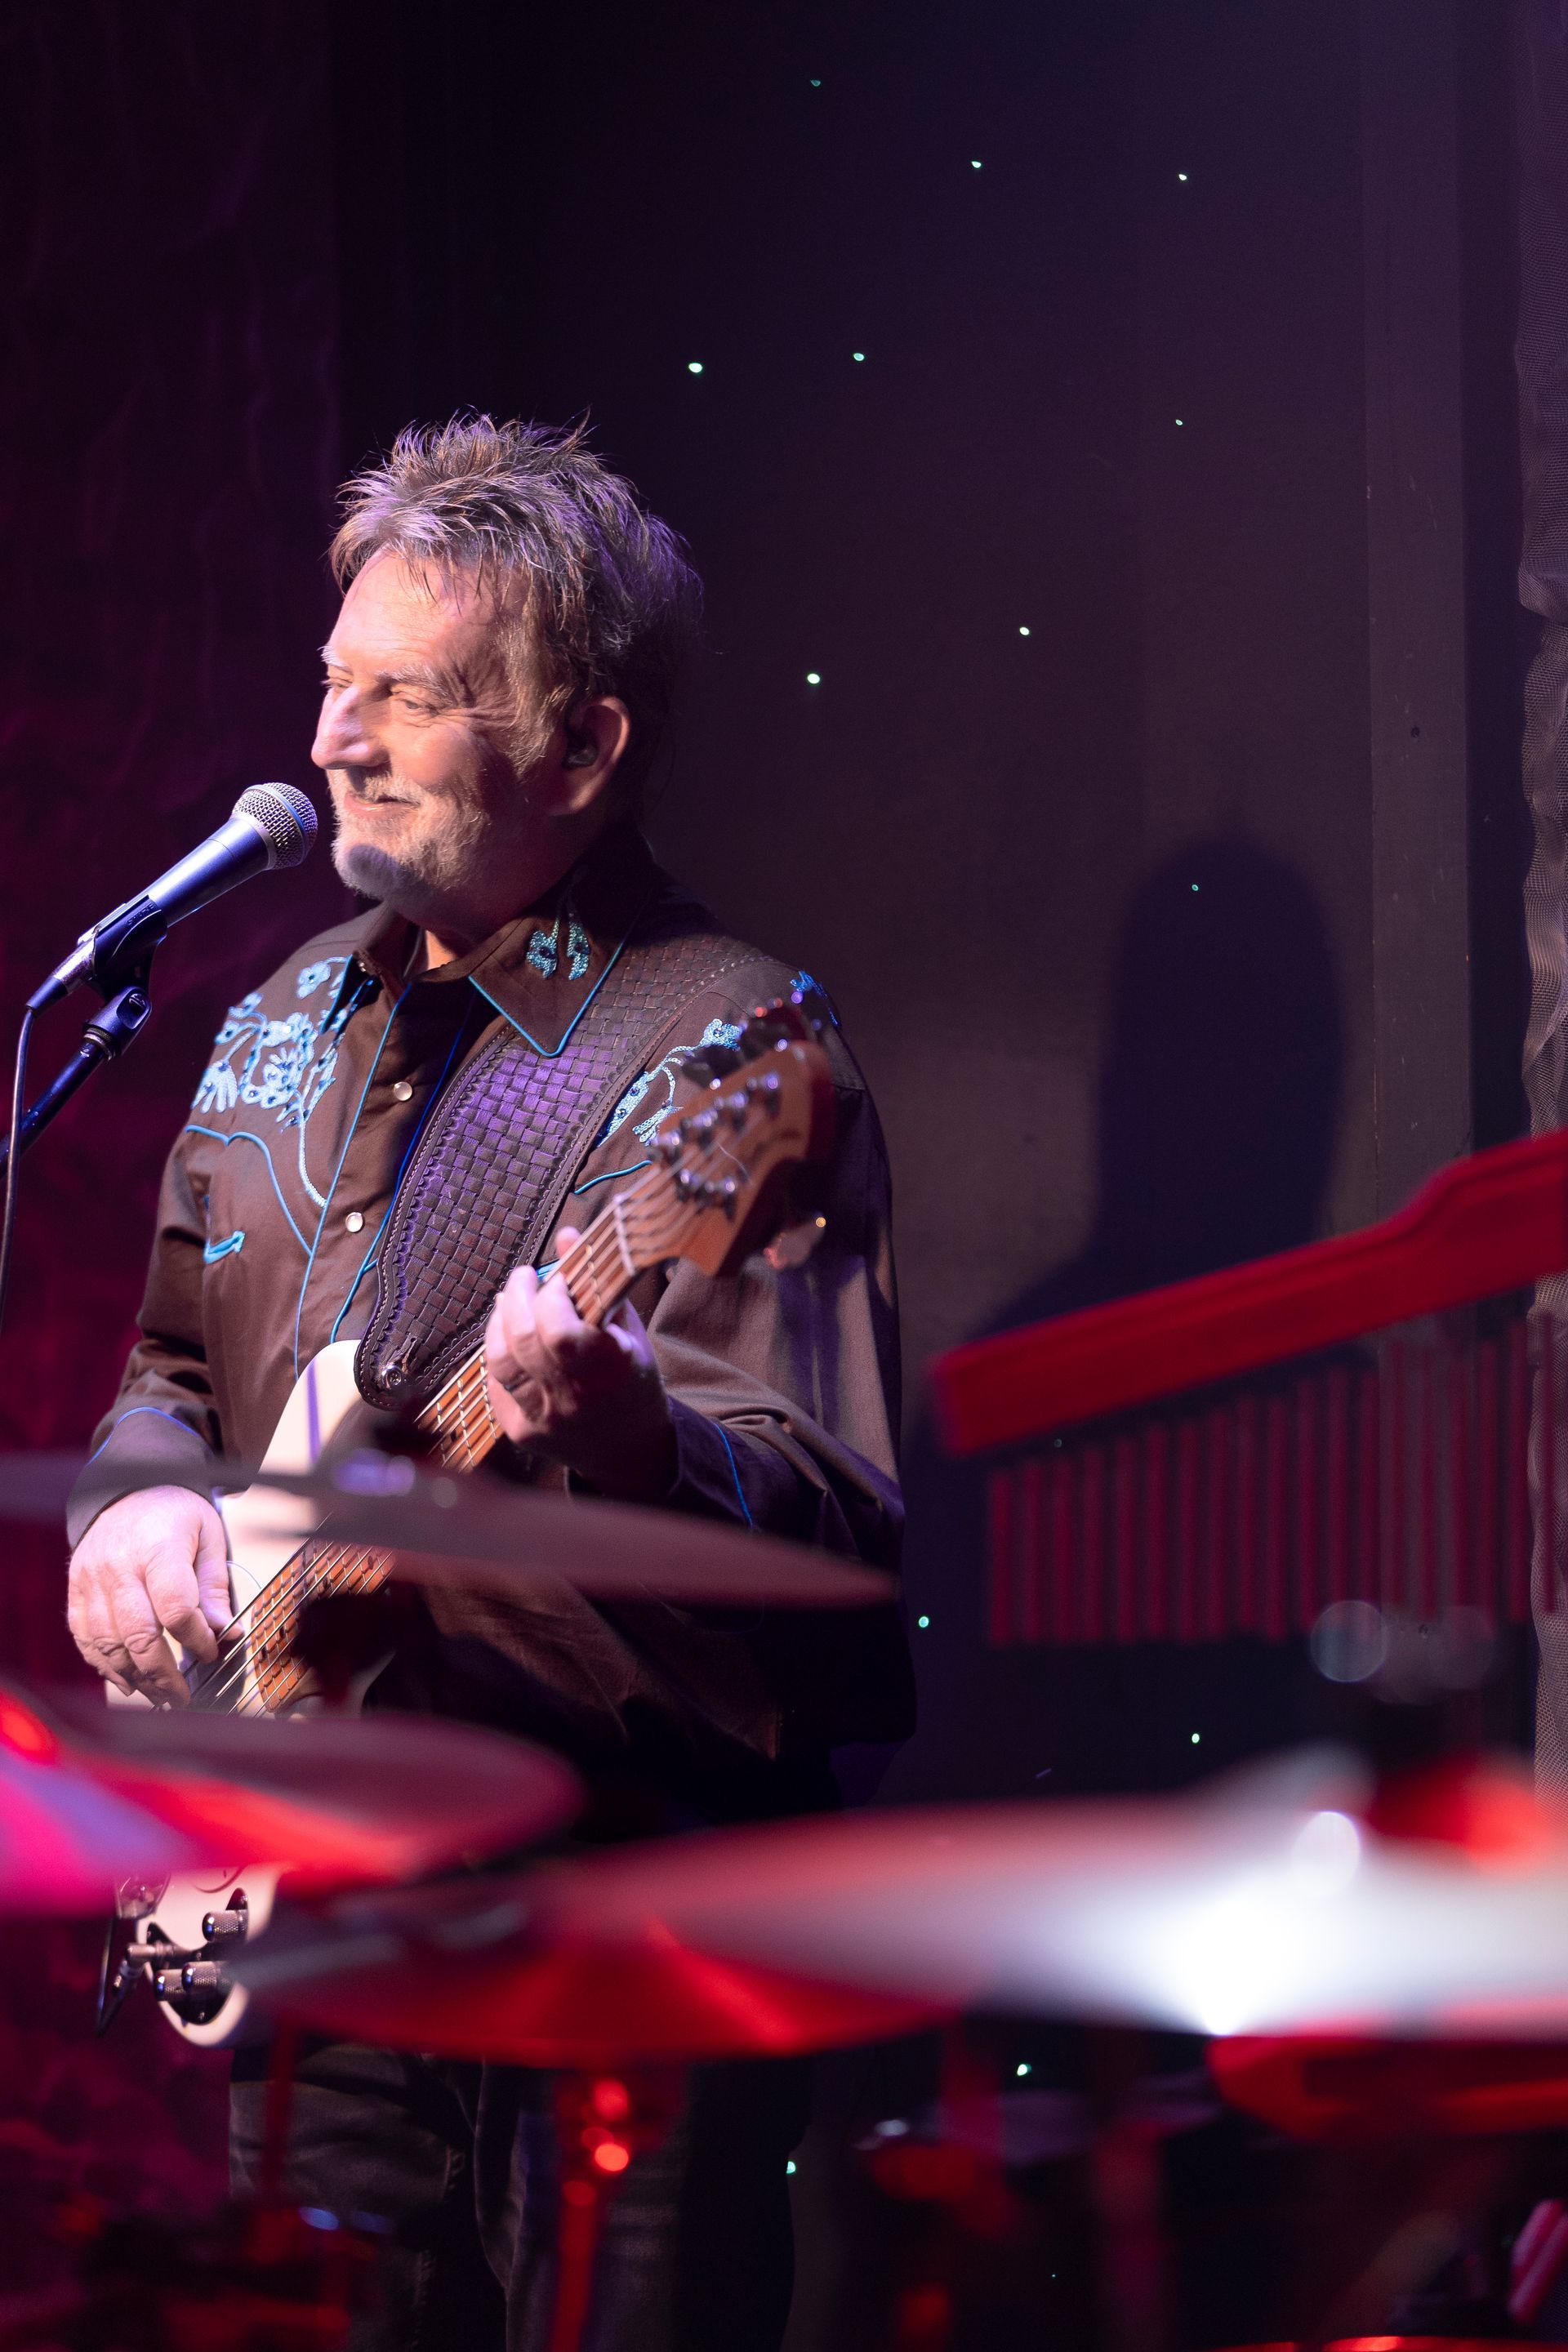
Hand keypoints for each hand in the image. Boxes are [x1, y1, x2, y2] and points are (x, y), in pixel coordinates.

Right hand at [67, 1485, 230, 1705]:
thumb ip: (214, 1586)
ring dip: (133, 1677)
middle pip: (138, 1634)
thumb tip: (227, 1631)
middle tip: (182, 1696)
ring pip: (107, 1643)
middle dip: (162, 1674)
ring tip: (157, 1695)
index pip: (177, 1608)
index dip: (196, 1639)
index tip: (211, 1651)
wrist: (127, 1488)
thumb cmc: (175, 1514)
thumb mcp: (208, 1536)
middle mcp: (119, 1567)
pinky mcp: (76, 1590)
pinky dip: (104, 1665)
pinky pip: (85, 1638)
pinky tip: (126, 1680)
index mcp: (158, 1548)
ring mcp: (91, 1580)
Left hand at [485, 1227, 675, 1501]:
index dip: (549, 1295)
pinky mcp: (519, 1430)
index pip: (561, 1329)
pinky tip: (509, 1336)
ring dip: (499, 1321)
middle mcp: (574, 1399)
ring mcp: (543, 1418)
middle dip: (517, 1296)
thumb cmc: (632, 1379)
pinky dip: (498, 1351)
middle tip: (524, 1277)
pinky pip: (495, 1381)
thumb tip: (567, 1235)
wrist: (629, 1450)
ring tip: (511, 1301)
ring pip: (499, 1361)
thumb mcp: (628, 1329)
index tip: (555, 1280)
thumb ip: (595, 1282)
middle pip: (524, 1340)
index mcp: (611, 1372)